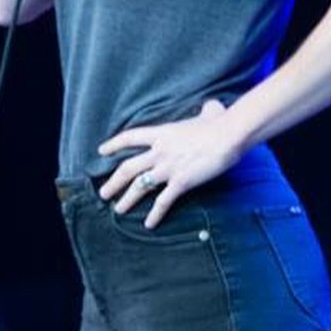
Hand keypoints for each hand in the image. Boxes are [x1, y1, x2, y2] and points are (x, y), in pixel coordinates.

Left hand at [97, 100, 241, 227]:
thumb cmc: (221, 122)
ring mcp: (168, 168)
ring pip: (139, 186)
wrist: (228, 135)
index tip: (101, 151)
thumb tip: (213, 106)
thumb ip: (206, 110)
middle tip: (103, 193)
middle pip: (127, 168)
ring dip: (127, 200)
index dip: (113, 145)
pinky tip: (149, 224)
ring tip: (118, 210)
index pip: (130, 138)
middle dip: (113, 182)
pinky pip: (163, 202)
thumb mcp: (210, 112)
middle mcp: (159, 152)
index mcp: (162, 134)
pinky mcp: (180, 182)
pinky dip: (155, 215)